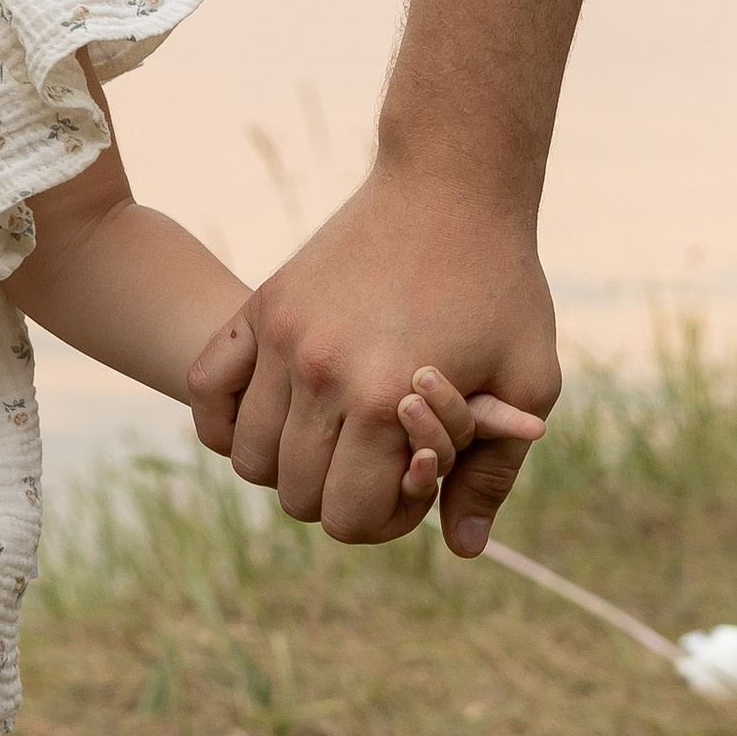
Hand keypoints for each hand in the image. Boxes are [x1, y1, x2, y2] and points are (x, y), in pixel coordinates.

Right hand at [188, 168, 559, 554]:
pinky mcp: (260, 308)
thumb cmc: (502, 287)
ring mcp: (280, 339)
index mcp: (386, 402)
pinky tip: (273, 415)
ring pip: (250, 457)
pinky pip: (206, 391)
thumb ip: (493, 472)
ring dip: (289, 466)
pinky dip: (228, 422)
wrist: (452, 186)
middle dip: (342, 495)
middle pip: (297, 496)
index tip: (417, 477)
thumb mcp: (529, 382)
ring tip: (335, 436)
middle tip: (381, 458)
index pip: (348, 517)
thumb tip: (463, 549)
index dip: (386, 518)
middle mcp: (321, 375)